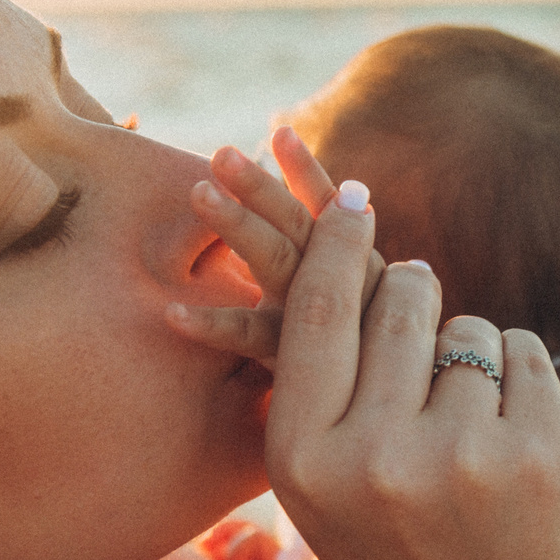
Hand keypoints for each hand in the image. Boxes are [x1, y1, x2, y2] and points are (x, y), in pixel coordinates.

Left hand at [168, 127, 385, 367]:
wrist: (389, 426)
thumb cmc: (366, 361)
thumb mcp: (353, 308)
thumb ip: (332, 263)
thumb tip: (321, 208)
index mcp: (355, 267)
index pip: (329, 211)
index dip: (306, 172)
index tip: (279, 133)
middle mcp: (344, 286)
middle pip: (302, 228)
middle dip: (262, 188)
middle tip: (221, 154)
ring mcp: (321, 322)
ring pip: (283, 265)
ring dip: (240, 225)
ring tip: (198, 191)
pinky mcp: (297, 362)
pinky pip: (252, 338)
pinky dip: (213, 324)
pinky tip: (171, 311)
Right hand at [169, 142, 559, 559]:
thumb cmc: (392, 552)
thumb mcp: (323, 487)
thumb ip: (324, 388)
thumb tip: (332, 257)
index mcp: (305, 461)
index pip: (316, 313)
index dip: (334, 242)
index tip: (353, 197)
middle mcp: (377, 459)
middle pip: (401, 305)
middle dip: (415, 290)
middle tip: (420, 295)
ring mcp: (464, 459)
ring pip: (471, 331)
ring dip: (473, 350)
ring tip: (468, 422)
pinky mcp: (540, 458)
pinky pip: (528, 355)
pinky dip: (522, 372)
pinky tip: (514, 426)